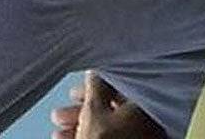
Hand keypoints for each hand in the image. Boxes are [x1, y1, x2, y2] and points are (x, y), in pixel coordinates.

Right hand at [50, 70, 164, 138]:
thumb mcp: (93, 111)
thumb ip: (94, 88)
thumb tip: (94, 72)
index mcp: (142, 102)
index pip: (117, 86)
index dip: (91, 88)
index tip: (73, 94)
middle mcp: (146, 118)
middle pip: (110, 108)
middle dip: (80, 111)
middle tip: (59, 116)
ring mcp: (141, 136)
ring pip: (108, 126)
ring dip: (80, 126)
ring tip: (57, 135)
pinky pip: (112, 137)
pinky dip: (91, 137)